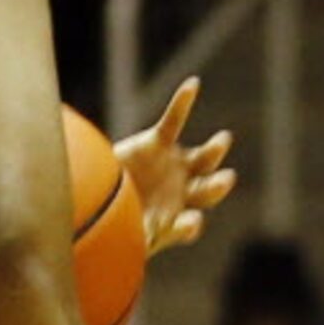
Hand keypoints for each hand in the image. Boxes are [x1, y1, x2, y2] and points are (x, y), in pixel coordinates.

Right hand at [114, 78, 238, 255]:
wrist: (98, 198)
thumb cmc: (113, 222)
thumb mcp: (121, 233)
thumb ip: (138, 234)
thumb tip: (143, 238)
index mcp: (175, 219)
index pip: (188, 226)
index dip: (188, 226)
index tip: (189, 222)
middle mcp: (184, 192)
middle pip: (207, 191)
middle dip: (216, 186)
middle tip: (225, 180)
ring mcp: (176, 165)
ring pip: (204, 158)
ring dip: (214, 151)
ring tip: (223, 142)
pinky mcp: (159, 143)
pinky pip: (174, 121)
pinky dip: (182, 103)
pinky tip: (192, 85)